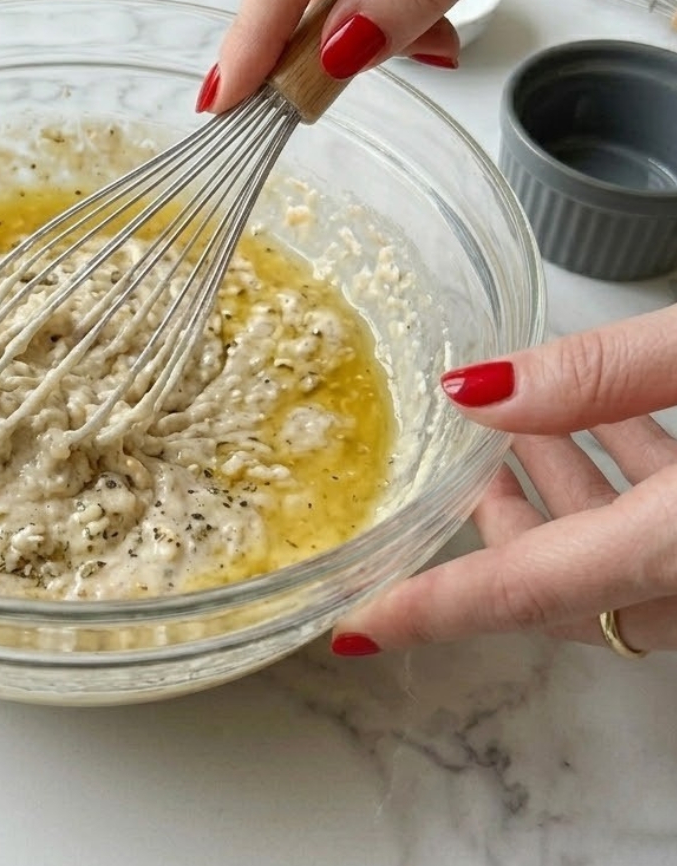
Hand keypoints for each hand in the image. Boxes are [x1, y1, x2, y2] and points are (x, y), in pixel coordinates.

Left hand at [331, 305, 676, 655]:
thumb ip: (600, 374)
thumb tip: (478, 390)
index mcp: (673, 548)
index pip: (519, 592)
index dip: (427, 609)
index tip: (353, 624)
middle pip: (561, 582)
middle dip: (497, 521)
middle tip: (453, 458)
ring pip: (613, 560)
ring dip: (561, 489)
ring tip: (521, 419)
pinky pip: (665, 537)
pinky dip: (626, 480)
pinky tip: (612, 414)